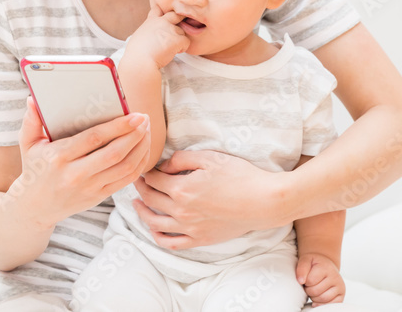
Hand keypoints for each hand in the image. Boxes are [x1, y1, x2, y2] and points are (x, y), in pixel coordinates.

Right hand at [13, 96, 150, 228]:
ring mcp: (89, 188)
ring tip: (146, 131)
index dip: (118, 127)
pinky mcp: (99, 196)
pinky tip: (143, 150)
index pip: (94, 139)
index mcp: (59, 157)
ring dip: (141, 148)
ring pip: (125, 168)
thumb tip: (32, 99)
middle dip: (135, 135)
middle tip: (145, 119)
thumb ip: (31, 120)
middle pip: (114, 154)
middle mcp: (76, 174)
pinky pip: (126, 180)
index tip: (134, 115)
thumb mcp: (28, 145)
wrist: (35, 207)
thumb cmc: (34, 169)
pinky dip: (139, 164)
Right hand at [124, 5, 188, 68]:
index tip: (165, 20)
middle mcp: (161, 22)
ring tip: (169, 49)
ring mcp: (170, 29)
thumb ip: (149, 31)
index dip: (163, 14)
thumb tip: (152, 35)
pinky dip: (182, 48)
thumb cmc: (137, 53)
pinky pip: (186, 42)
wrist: (140, 61)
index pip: (158, 9)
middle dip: (179, 21)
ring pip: (182, 32)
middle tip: (176, 33)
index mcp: (151, 21)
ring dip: (178, 40)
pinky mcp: (177, 39)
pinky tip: (174, 52)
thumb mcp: (139, 35)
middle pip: (175, 15)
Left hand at [130, 150, 283, 248]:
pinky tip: (154, 228)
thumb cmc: (240, 176)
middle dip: (141, 188)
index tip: (144, 166)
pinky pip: (172, 243)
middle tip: (138, 180)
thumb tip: (164, 166)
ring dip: (142, 212)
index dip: (146, 171)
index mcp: (181, 189)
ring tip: (137, 203)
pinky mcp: (200, 239)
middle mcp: (181, 211)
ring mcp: (190, 228)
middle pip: (150, 198)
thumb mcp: (209, 158)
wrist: (264, 201)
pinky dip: (158, 236)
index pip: (152, 179)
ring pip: (155, 223)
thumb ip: (181, 159)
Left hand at [296, 253, 345, 304]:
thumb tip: (300, 281)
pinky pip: (330, 304)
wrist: (325, 265)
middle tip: (308, 286)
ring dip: (314, 297)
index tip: (305, 278)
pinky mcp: (342, 295)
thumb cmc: (314, 264)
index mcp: (326, 267)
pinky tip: (317, 299)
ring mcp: (340, 287)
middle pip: (315, 291)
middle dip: (308, 290)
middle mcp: (335, 277)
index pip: (310, 281)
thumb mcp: (306, 260)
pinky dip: (321, 304)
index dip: (304, 282)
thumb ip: (301, 268)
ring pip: (323, 299)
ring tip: (313, 290)